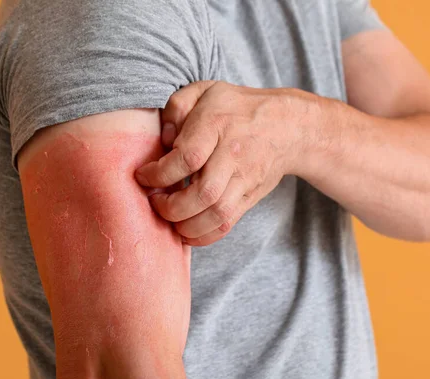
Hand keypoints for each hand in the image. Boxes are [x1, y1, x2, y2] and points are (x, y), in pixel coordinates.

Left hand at [135, 81, 308, 245]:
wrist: (286, 126)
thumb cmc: (237, 108)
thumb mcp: (205, 91)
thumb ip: (177, 106)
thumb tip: (165, 139)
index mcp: (217, 125)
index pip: (187, 157)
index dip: (159, 173)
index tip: (143, 176)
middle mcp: (233, 155)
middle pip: (203, 194)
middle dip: (171, 207)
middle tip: (155, 202)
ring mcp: (244, 180)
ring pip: (217, 214)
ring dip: (186, 226)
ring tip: (170, 219)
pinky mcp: (249, 197)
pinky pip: (227, 224)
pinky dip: (204, 236)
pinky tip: (187, 232)